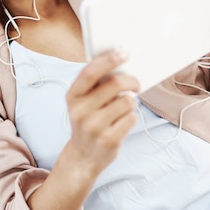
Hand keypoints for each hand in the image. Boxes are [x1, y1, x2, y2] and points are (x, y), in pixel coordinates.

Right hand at [64, 50, 138, 177]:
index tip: (124, 53)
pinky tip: (120, 123)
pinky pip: (131, 118)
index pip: (90, 72)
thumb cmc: (86, 121)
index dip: (108, 60)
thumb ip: (95, 84)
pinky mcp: (109, 140)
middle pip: (115, 83)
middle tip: (136, 84)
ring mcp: (94, 126)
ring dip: (130, 103)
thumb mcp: (81, 102)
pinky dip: (130, 118)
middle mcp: (80, 111)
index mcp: (72, 96)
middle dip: (132, 81)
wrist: (82, 156)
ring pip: (127, 101)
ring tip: (121, 110)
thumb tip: (119, 62)